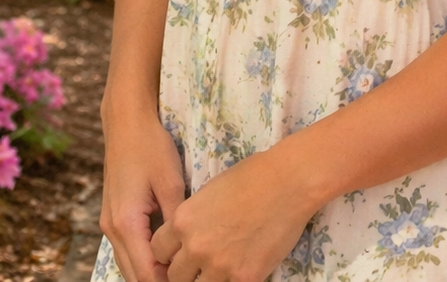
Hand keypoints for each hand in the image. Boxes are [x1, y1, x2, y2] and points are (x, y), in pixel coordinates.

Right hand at [99, 108, 186, 281]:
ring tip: (181, 268)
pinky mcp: (112, 216)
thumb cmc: (151, 147)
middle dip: (159, 281)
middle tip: (190, 275)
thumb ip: (176, 222)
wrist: (126, 123)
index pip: (145, 274)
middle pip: (133, 276)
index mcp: (126, 224)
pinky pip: (126, 249)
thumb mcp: (171, 184)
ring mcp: (108, 224)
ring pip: (127, 264)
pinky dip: (143, 258)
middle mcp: (112, 230)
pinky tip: (166, 253)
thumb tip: (187, 251)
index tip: (191, 278)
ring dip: (150, 272)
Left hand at [150, 145, 315, 281]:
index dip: (168, 253)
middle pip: (174, 276)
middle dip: (185, 271)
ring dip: (206, 280)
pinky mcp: (244, 278)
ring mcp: (219, 266)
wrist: (288, 182)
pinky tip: (239, 270)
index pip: (158, 251)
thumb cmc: (252, 176)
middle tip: (201, 264)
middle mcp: (196, 246)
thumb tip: (188, 237)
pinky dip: (231, 281)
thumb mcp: (210, 191)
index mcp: (184, 219)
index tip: (179, 254)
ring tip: (220, 268)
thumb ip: (194, 218)